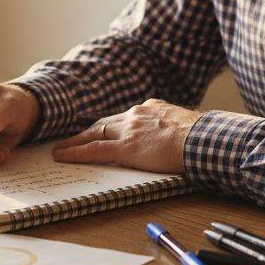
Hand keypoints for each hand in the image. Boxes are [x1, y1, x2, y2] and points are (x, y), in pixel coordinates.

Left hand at [51, 99, 200, 173]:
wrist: (203, 138)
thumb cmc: (201, 136)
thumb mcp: (183, 124)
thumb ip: (169, 127)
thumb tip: (169, 137)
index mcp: (151, 108)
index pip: (123, 117)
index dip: (108, 125)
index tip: (100, 130)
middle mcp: (136, 114)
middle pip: (104, 123)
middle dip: (87, 132)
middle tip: (71, 139)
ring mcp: (129, 130)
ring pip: (94, 134)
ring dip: (76, 142)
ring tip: (61, 150)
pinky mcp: (126, 148)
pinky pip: (95, 150)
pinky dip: (76, 153)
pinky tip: (63, 156)